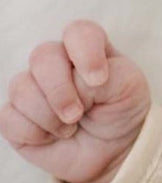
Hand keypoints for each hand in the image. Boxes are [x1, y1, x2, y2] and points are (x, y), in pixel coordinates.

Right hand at [0, 20, 151, 182]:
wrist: (114, 150)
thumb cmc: (121, 111)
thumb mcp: (129, 88)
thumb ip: (106, 76)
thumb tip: (72, 84)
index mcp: (87, 48)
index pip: (79, 32)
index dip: (86, 53)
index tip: (99, 81)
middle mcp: (55, 62)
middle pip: (43, 56)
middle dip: (61, 91)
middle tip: (78, 114)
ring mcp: (32, 87)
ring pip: (21, 88)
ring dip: (50, 117)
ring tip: (71, 127)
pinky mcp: (15, 115)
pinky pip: (9, 118)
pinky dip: (35, 134)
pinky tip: (52, 137)